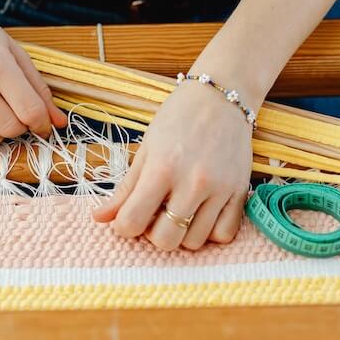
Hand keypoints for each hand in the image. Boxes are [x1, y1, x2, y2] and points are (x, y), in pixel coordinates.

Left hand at [93, 81, 251, 249]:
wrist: (221, 97)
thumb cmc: (178, 118)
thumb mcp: (146, 148)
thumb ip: (125, 187)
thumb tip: (98, 218)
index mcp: (162, 168)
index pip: (132, 221)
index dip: (124, 226)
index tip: (128, 217)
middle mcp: (193, 182)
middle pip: (166, 240)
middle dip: (154, 233)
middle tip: (156, 213)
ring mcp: (220, 189)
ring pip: (195, 242)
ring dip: (182, 233)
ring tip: (179, 210)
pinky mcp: (240, 192)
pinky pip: (224, 234)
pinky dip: (210, 232)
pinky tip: (202, 213)